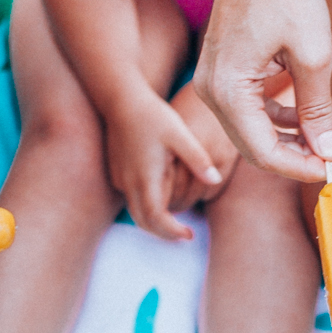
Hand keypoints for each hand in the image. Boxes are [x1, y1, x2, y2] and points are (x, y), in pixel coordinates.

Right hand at [105, 85, 228, 239]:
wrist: (121, 98)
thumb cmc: (153, 115)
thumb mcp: (180, 134)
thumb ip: (198, 159)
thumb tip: (215, 180)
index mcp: (145, 177)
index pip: (156, 218)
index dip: (172, 232)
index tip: (189, 234)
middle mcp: (129, 182)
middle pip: (144, 222)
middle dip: (164, 233)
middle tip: (185, 234)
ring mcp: (120, 179)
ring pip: (136, 213)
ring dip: (155, 222)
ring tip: (176, 221)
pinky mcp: (116, 173)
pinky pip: (131, 198)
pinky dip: (146, 207)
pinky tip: (162, 199)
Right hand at [194, 0, 331, 182]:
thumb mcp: (313, 55)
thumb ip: (319, 110)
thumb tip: (330, 152)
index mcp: (228, 90)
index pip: (264, 152)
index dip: (301, 168)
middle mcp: (211, 91)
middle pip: (255, 148)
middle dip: (297, 157)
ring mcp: (212, 81)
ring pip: (252, 132)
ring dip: (289, 139)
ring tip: (328, 139)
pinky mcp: (222, 72)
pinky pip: (248, 111)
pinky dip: (276, 119)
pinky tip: (305, 116)